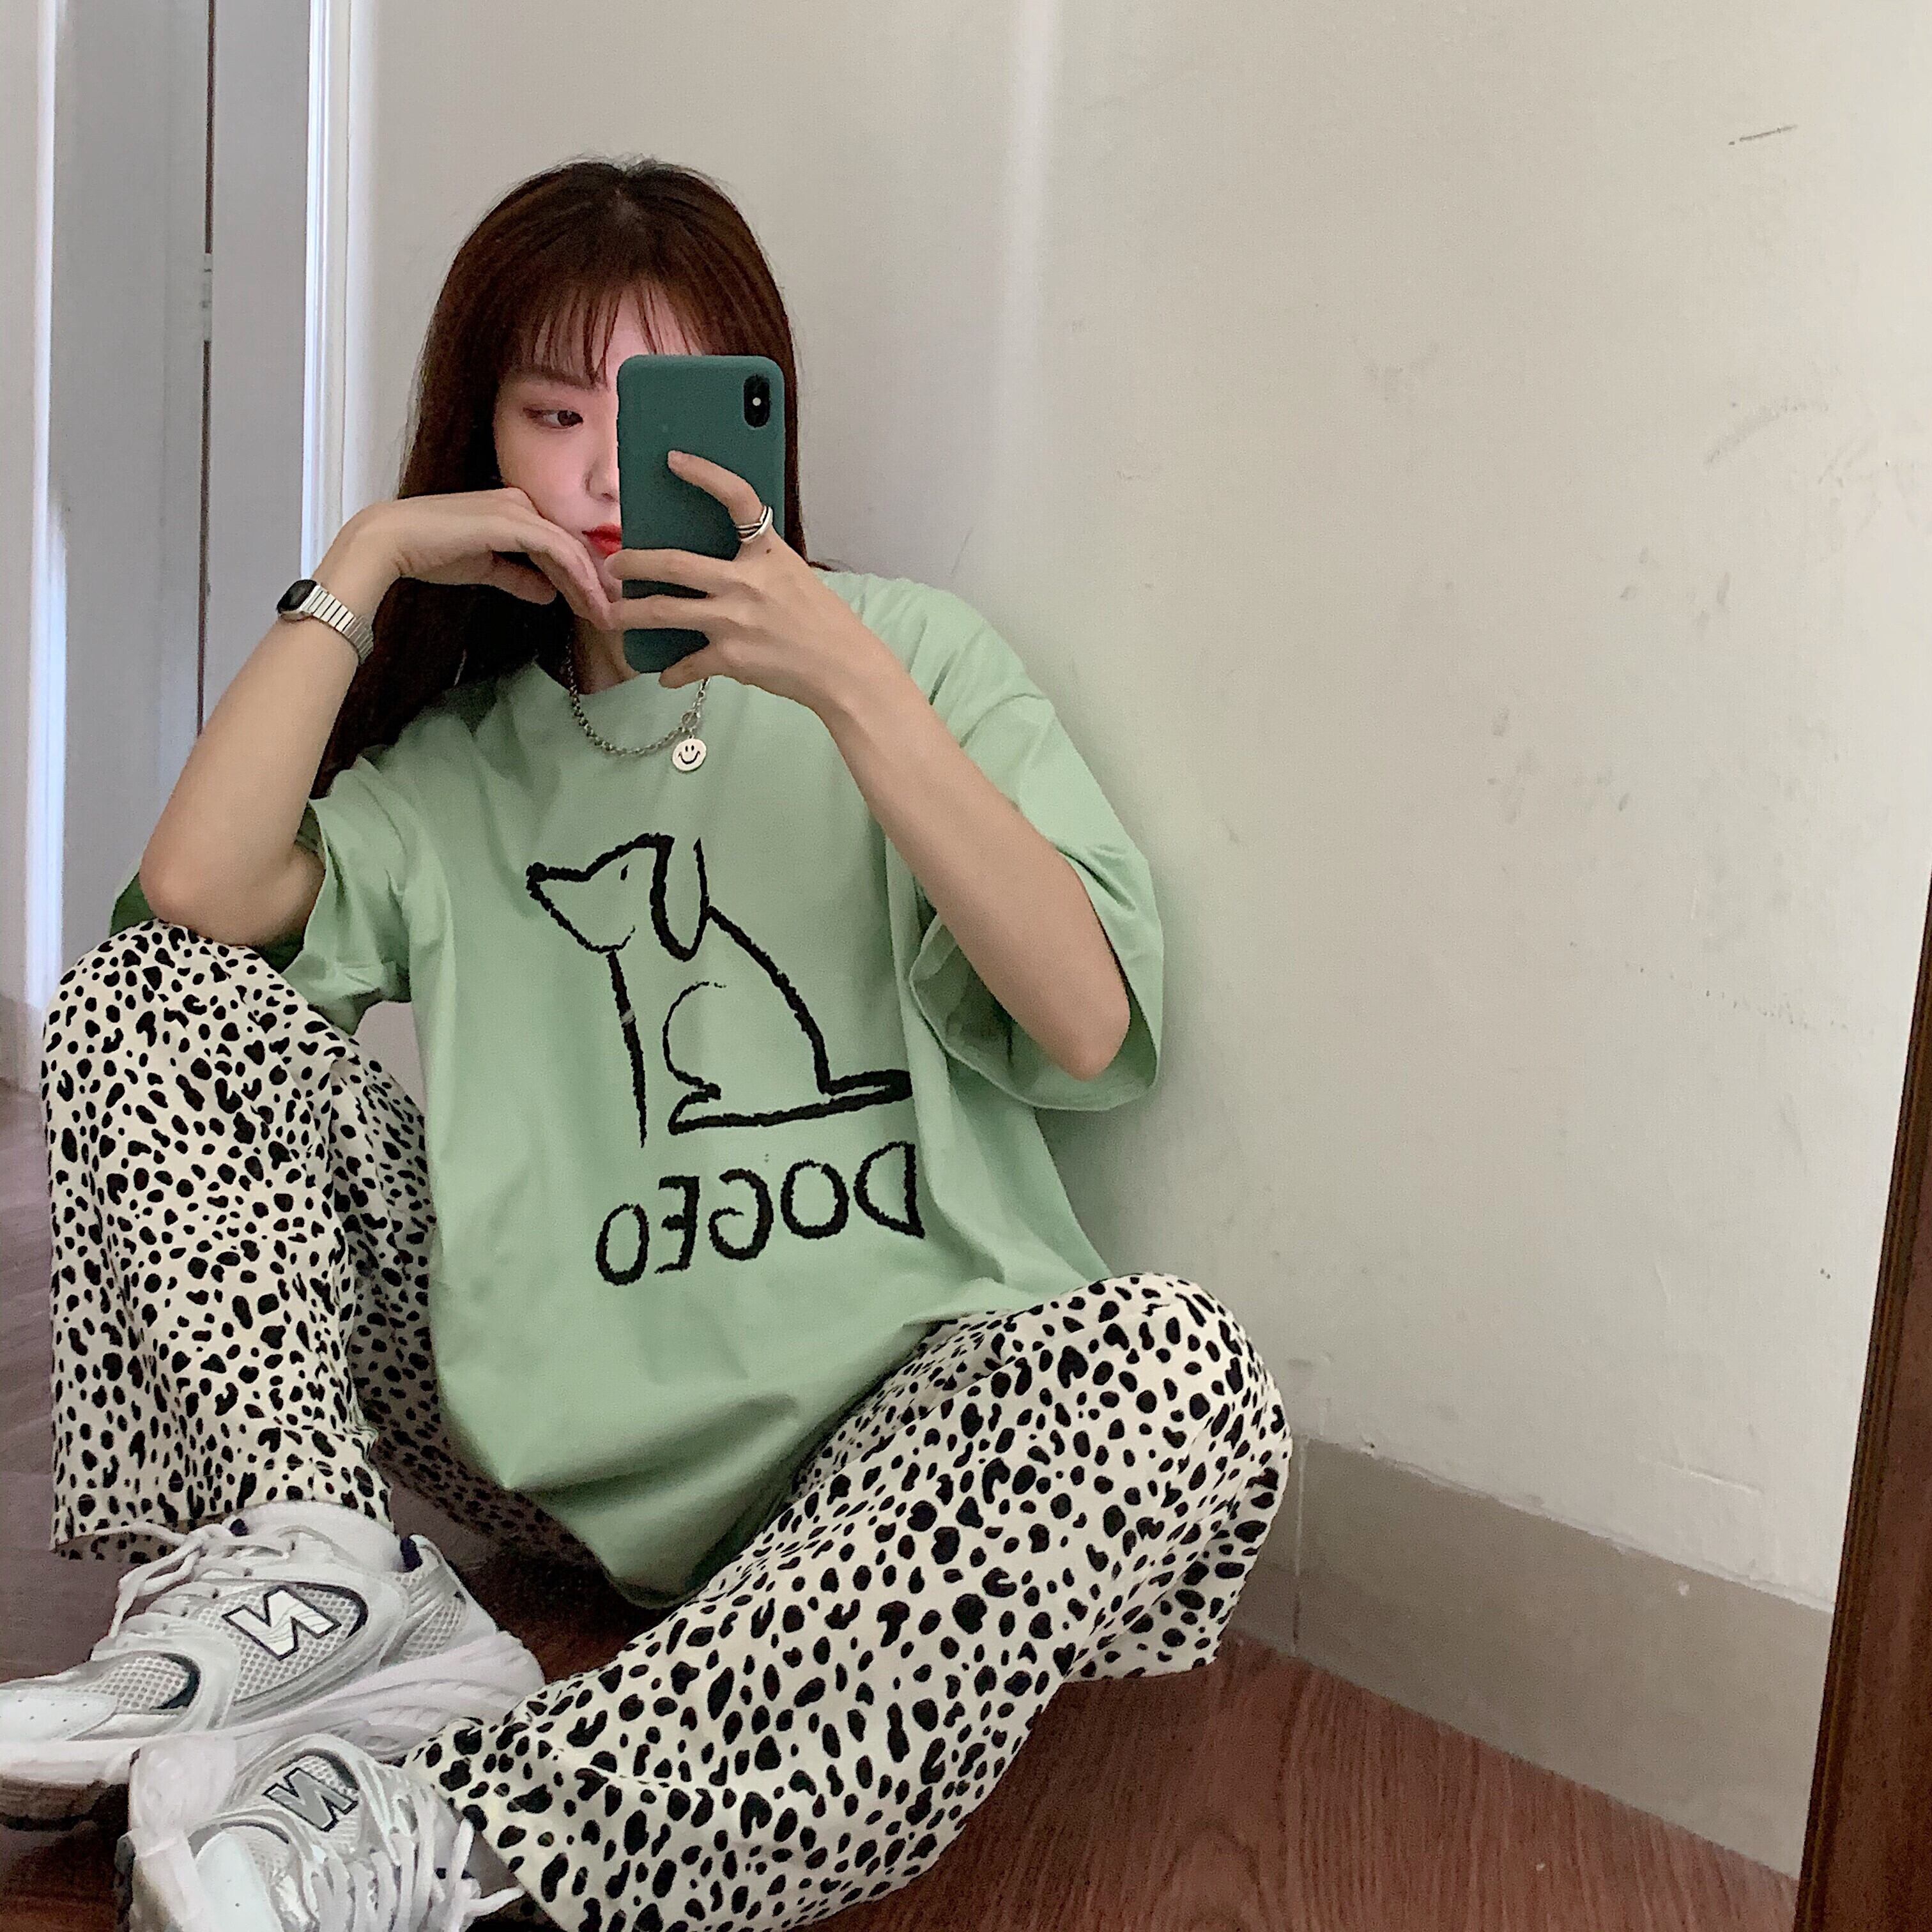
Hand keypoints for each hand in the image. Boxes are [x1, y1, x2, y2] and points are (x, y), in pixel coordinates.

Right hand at [355, 487, 616, 628]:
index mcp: (515, 509)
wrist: (392, 541)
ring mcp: (517, 508)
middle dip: (594, 584)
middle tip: (611, 617)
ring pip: (570, 549)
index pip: (560, 545)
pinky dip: (577, 577)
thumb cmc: (429, 553)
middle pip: (571, 546)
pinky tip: (588, 601)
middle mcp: (521, 502)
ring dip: (591, 586)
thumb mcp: (486, 568)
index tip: (595, 608)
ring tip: (605, 617)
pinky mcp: (511, 521)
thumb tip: (548, 593)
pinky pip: (557, 550)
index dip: (581, 578)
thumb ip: (519, 578)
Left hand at [599, 450, 897, 715]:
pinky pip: (688, 663)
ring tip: (613, 616)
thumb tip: (716, 567)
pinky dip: (674, 672)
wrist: (843, 669)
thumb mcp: (794, 576)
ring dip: (631, 614)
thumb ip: (757, 564)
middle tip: (614, 565)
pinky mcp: (730, 657)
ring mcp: (733, 620)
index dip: (705, 474)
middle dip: (634, 563)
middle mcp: (745, 582)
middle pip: (674, 564)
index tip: (674, 459)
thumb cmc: (824, 622)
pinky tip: (665, 675)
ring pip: (664, 612)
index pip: (737, 498)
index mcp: (767, 553)